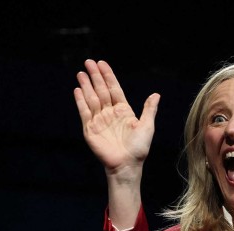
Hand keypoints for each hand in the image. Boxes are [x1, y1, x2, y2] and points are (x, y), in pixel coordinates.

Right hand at [74, 59, 158, 175]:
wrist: (127, 165)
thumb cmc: (139, 148)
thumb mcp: (147, 126)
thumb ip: (149, 109)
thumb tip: (156, 94)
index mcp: (123, 110)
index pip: (114, 88)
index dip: (108, 76)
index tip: (102, 63)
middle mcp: (110, 113)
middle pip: (101, 90)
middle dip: (95, 76)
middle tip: (89, 61)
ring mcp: (99, 120)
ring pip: (91, 98)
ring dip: (86, 85)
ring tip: (81, 73)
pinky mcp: (90, 129)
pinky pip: (84, 112)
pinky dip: (80, 101)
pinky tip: (77, 90)